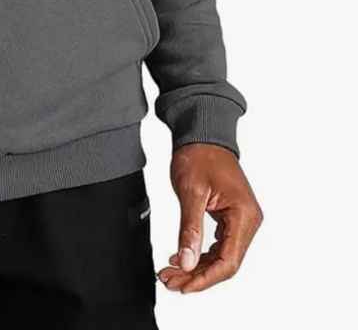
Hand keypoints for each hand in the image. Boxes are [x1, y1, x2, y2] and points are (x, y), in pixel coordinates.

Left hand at [158, 144, 262, 293]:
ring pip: (221, 256)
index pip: (228, 262)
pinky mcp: (232, 217)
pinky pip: (219, 244)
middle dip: (196, 275)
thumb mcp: (191, 192)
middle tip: (169, 280)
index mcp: (244, 215)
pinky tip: (181, 257)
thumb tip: (185, 261)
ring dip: (197, 266)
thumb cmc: (200, 155)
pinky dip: (200, 253)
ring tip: (171, 272)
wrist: (203, 133)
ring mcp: (241, 219)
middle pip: (225, 263)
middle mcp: (248, 220)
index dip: (204, 278)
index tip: (182, 285)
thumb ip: (189, 229)